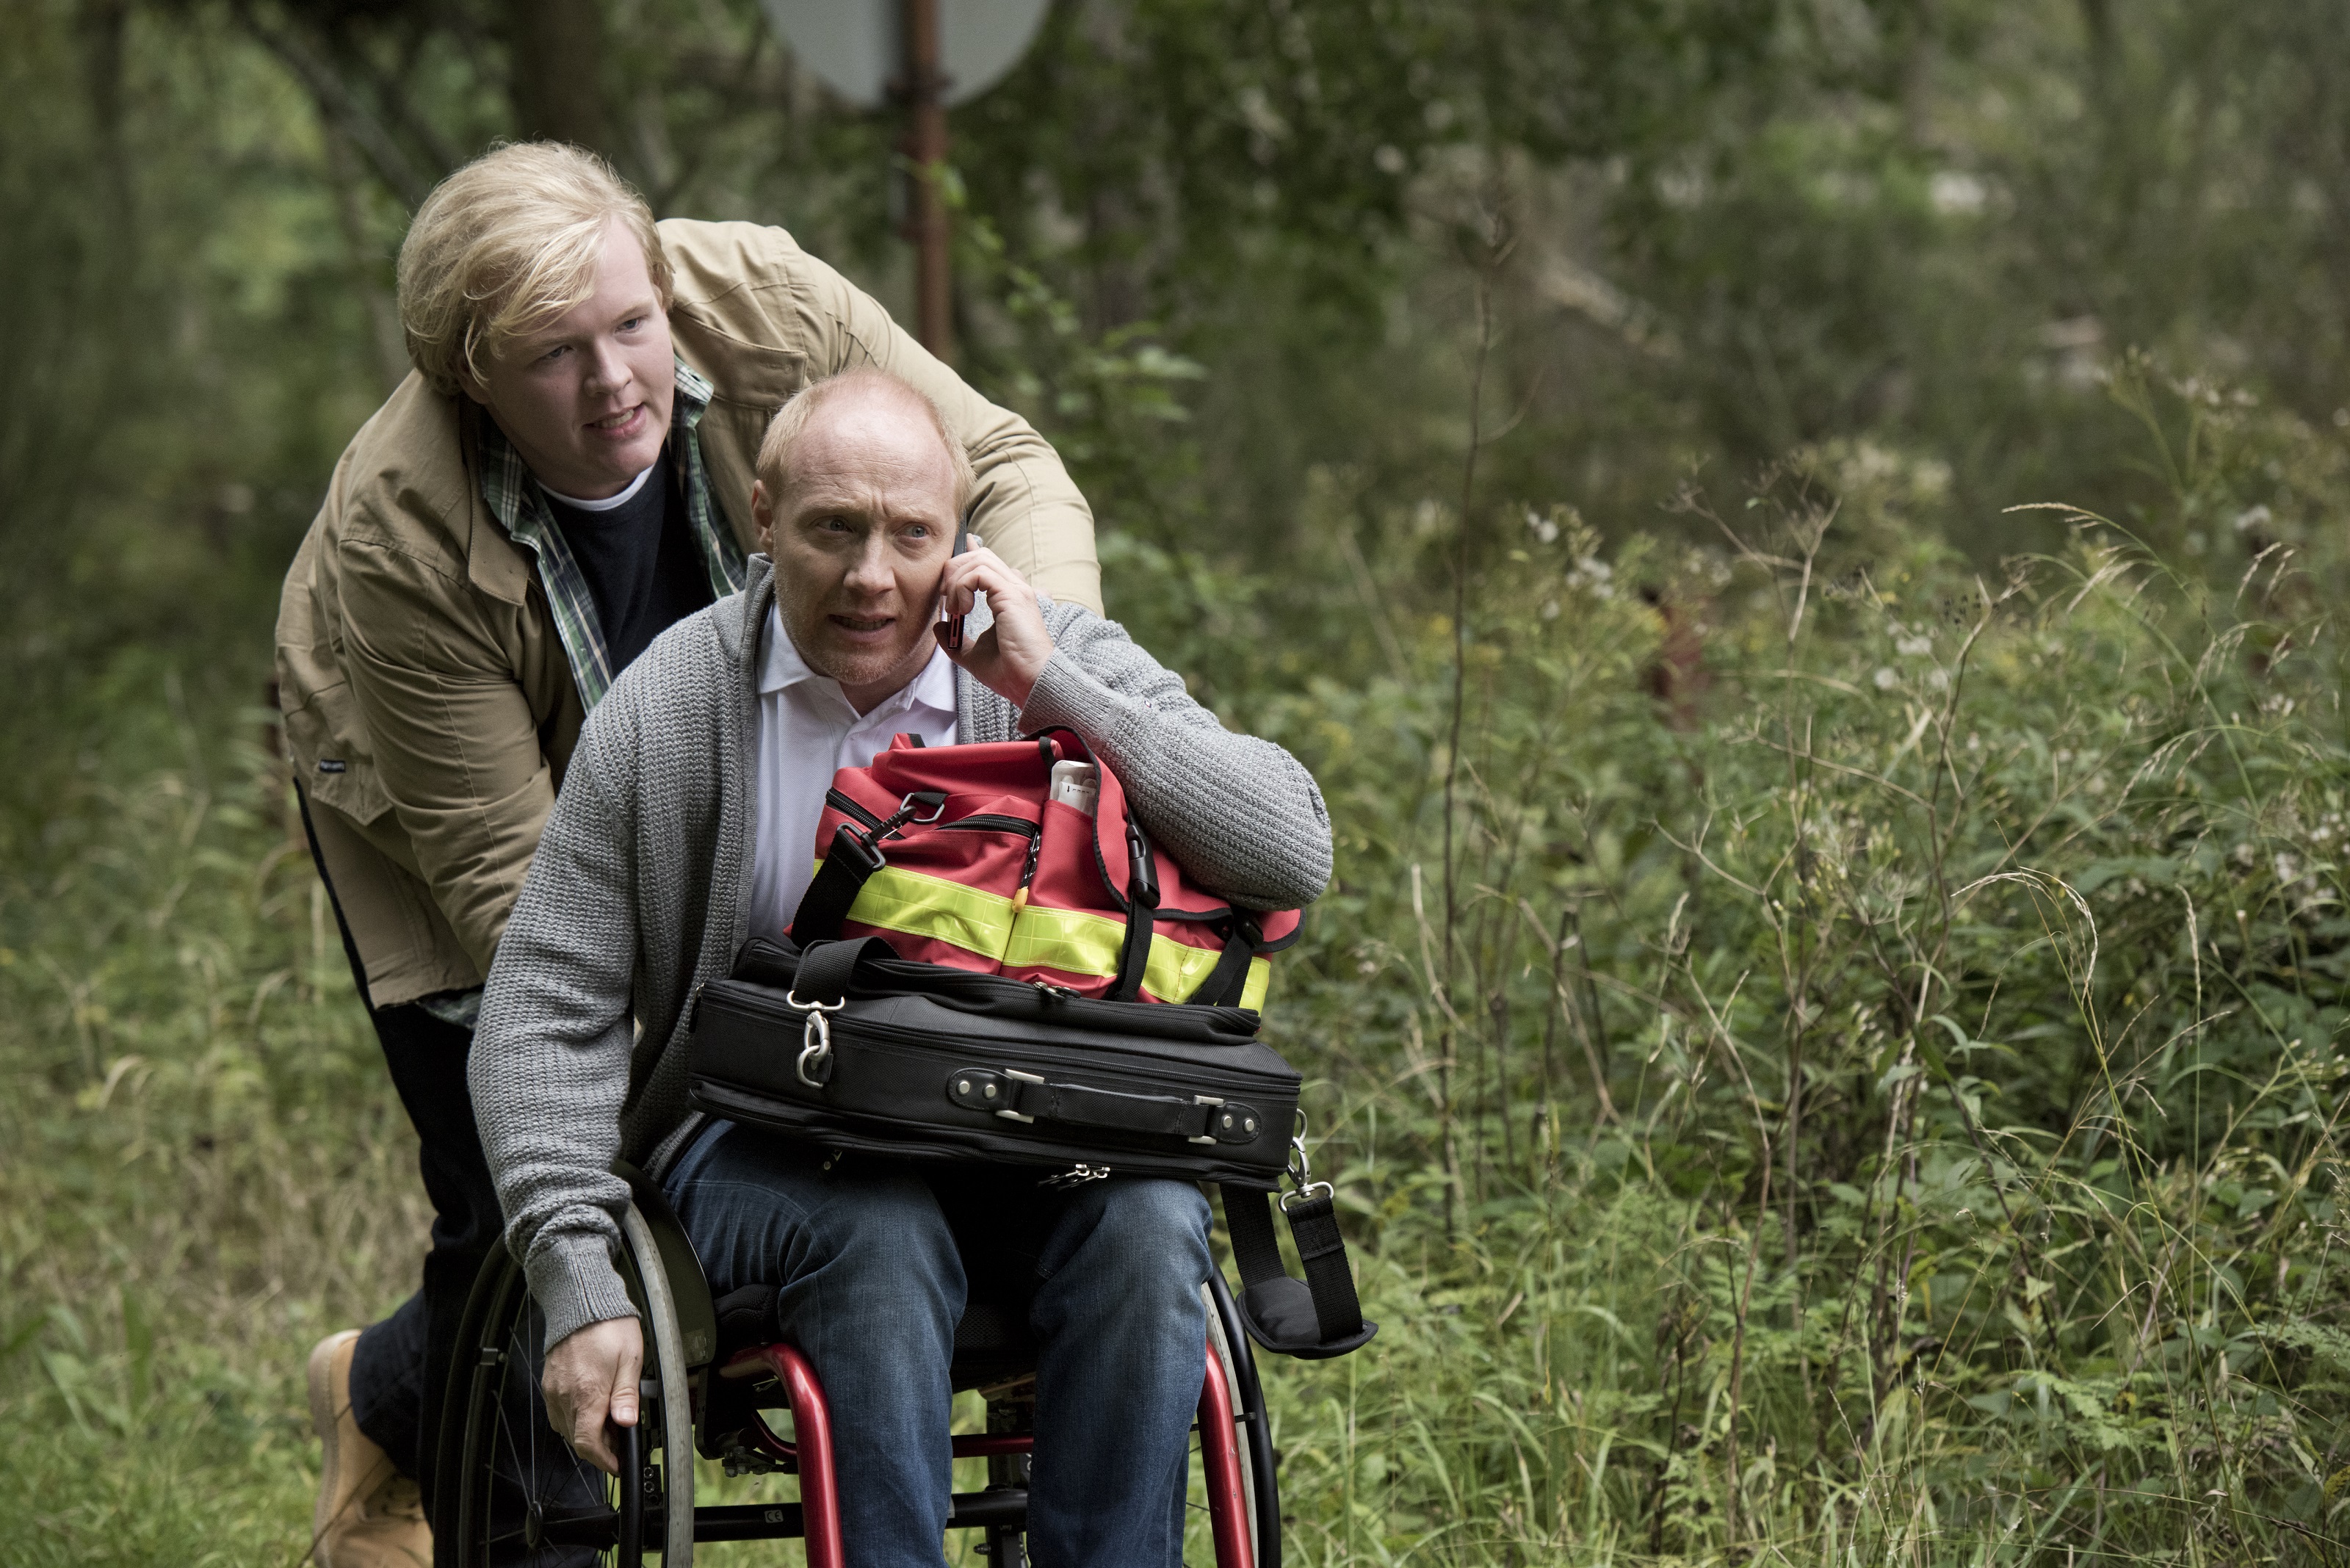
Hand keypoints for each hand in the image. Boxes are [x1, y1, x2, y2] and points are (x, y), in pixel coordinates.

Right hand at [542, 1316, 643, 1474]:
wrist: (581, 1302)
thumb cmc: (608, 1326)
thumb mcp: (630, 1359)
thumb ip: (627, 1395)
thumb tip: (628, 1423)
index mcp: (587, 1394)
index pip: (588, 1444)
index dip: (603, 1460)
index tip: (616, 1464)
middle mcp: (565, 1396)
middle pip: (577, 1439)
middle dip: (599, 1447)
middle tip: (619, 1440)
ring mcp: (554, 1390)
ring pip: (566, 1428)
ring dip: (586, 1433)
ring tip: (608, 1423)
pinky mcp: (549, 1383)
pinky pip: (558, 1412)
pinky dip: (574, 1418)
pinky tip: (590, 1408)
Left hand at [934, 544, 1053, 707]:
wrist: (1029, 683)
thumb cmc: (1008, 672)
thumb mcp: (973, 655)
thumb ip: (955, 640)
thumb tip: (938, 626)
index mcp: (1009, 598)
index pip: (988, 563)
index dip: (968, 554)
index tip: (952, 564)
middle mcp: (1014, 589)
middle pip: (981, 555)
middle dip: (955, 569)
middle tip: (945, 597)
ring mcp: (1015, 590)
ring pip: (979, 560)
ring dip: (957, 581)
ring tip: (955, 609)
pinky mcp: (1011, 596)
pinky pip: (979, 574)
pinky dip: (962, 587)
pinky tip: (963, 610)